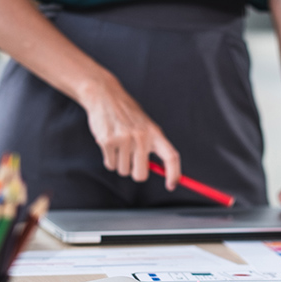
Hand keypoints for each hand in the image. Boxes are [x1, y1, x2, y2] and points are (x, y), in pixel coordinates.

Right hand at [78, 75, 180, 189]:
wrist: (105, 96)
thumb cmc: (128, 115)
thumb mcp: (146, 126)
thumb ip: (153, 147)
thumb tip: (162, 171)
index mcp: (155, 133)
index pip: (171, 157)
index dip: (174, 174)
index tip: (172, 185)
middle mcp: (142, 137)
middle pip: (141, 175)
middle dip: (135, 173)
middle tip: (131, 161)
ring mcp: (124, 139)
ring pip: (124, 171)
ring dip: (120, 163)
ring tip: (119, 145)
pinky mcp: (108, 142)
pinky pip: (111, 165)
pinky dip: (109, 159)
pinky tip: (110, 144)